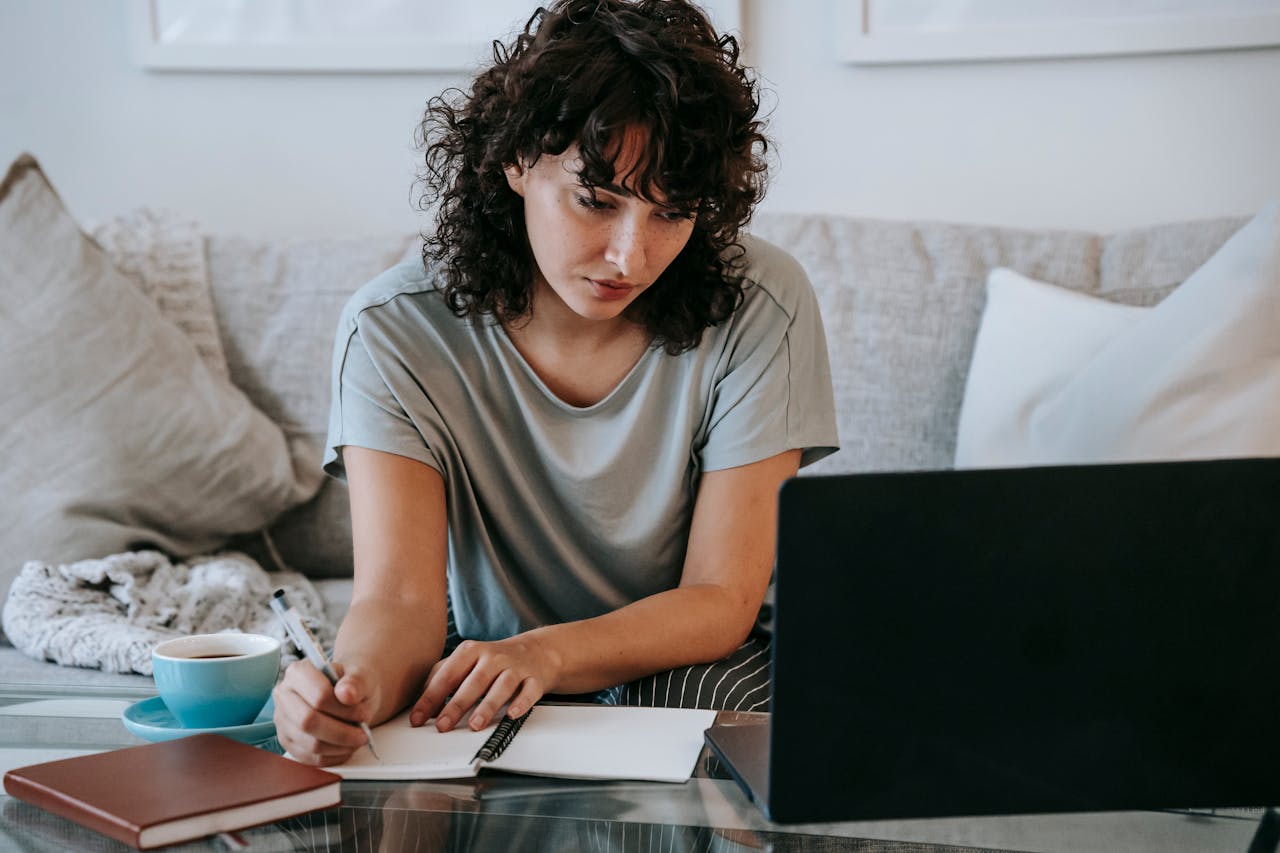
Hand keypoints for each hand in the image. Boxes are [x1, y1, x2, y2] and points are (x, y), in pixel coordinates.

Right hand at [272, 659, 377, 765]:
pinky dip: (332, 756)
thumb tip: (346, 693)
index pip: (319, 697)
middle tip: (362, 734)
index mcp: (298, 672)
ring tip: (356, 739)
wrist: (348, 694)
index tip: (364, 714)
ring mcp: (283, 720)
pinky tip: (345, 747)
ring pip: (310, 743)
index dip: (345, 710)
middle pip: (308, 722)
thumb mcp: (362, 676)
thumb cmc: (351, 684)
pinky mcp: (287, 741)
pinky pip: (309, 758)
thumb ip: (356, 681)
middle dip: (341, 733)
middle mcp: (284, 695)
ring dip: (339, 746)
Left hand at [408, 636, 558, 731]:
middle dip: (456, 704)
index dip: (430, 698)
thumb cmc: (492, 661)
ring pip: (502, 686)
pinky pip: (529, 691)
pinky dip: (522, 703)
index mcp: (470, 651)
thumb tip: (420, 705)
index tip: (418, 718)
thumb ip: (441, 677)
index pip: (447, 675)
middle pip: (473, 682)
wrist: (534, 652)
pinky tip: (512, 714)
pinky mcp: (533, 680)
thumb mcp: (464, 661)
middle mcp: (492, 658)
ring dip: (488, 706)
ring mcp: (514, 668)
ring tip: (475, 725)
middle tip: (443, 725)